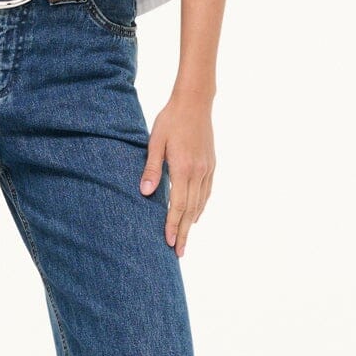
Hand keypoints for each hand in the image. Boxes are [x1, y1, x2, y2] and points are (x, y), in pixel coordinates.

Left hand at [139, 96, 214, 257]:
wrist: (195, 102)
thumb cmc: (170, 120)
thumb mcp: (155, 142)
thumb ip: (151, 169)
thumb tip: (145, 193)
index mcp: (183, 168)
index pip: (178, 205)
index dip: (173, 225)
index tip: (169, 243)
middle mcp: (198, 172)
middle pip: (191, 210)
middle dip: (183, 233)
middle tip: (178, 253)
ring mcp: (207, 169)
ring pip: (200, 203)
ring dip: (192, 223)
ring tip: (185, 239)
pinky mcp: (211, 165)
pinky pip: (206, 192)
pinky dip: (200, 207)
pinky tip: (195, 216)